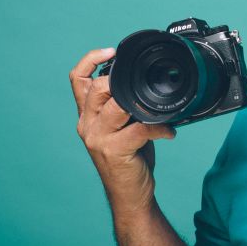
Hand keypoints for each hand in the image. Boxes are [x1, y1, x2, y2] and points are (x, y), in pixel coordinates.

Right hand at [70, 48, 175, 211]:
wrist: (130, 194)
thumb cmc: (129, 157)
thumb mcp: (121, 127)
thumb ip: (124, 106)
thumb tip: (148, 83)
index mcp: (86, 115)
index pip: (77, 79)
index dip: (90, 59)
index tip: (111, 51)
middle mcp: (87, 124)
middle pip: (97, 88)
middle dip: (120, 81)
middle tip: (143, 88)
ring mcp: (98, 138)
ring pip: (116, 105)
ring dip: (143, 104)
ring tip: (159, 111)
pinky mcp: (114, 151)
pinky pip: (140, 129)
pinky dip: (159, 127)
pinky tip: (169, 132)